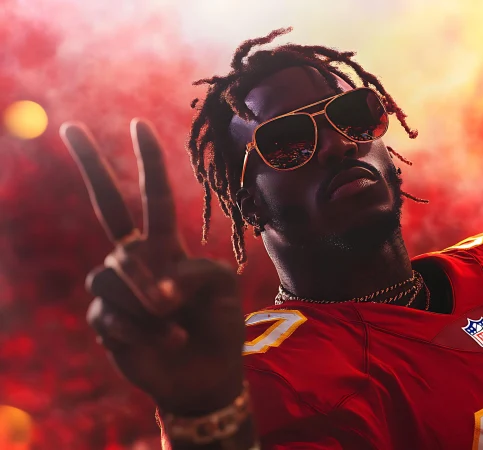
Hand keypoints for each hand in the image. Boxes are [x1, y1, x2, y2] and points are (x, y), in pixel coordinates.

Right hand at [61, 119, 245, 415]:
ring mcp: (114, 288)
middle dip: (92, 165)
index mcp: (165, 245)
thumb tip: (154, 288)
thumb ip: (192, 274)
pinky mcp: (104, 320)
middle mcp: (134, 259)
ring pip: (113, 275)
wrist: (205, 373)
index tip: (139, 124)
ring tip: (177, 326)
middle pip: (107, 207)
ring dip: (149, 304)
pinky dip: (147, 331)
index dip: (148, 163)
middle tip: (72, 127)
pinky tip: (165, 342)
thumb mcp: (221, 287)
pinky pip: (114, 315)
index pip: (152, 197)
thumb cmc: (217, 323)